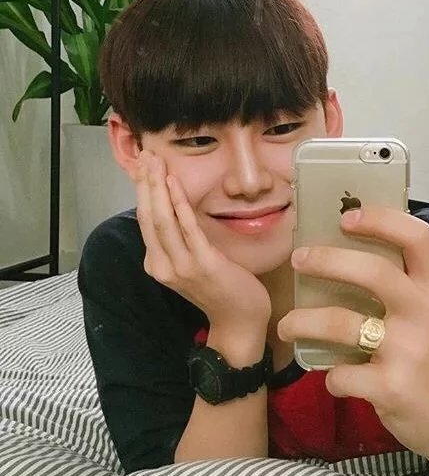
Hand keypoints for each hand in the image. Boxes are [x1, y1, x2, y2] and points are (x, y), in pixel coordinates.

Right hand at [135, 151, 271, 338]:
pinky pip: (188, 228)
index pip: (144, 221)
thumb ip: (180, 241)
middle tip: (147, 155)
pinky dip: (179, 203)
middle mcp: (163, 266)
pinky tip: (174, 184)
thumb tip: (178, 210)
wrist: (239, 320)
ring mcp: (182, 266)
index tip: (143, 166)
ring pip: (162, 219)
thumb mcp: (192, 263)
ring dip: (158, 187)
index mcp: (158, 264)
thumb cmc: (221, 289)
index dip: (142, 191)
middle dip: (145, 183)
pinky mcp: (203, 264)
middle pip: (148, 216)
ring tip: (157, 162)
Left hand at [277, 207, 428, 463]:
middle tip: (298, 259)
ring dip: (303, 321)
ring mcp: (410, 352)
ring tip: (286, 325)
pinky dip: (329, 376)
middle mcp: (427, 315)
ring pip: (342, 324)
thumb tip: (344, 254)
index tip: (347, 217)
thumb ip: (403, 288)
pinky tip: (332, 377)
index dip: (381, 219)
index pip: (418, 238)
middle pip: (373, 272)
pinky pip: (341, 374)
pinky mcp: (392, 388)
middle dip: (327, 260)